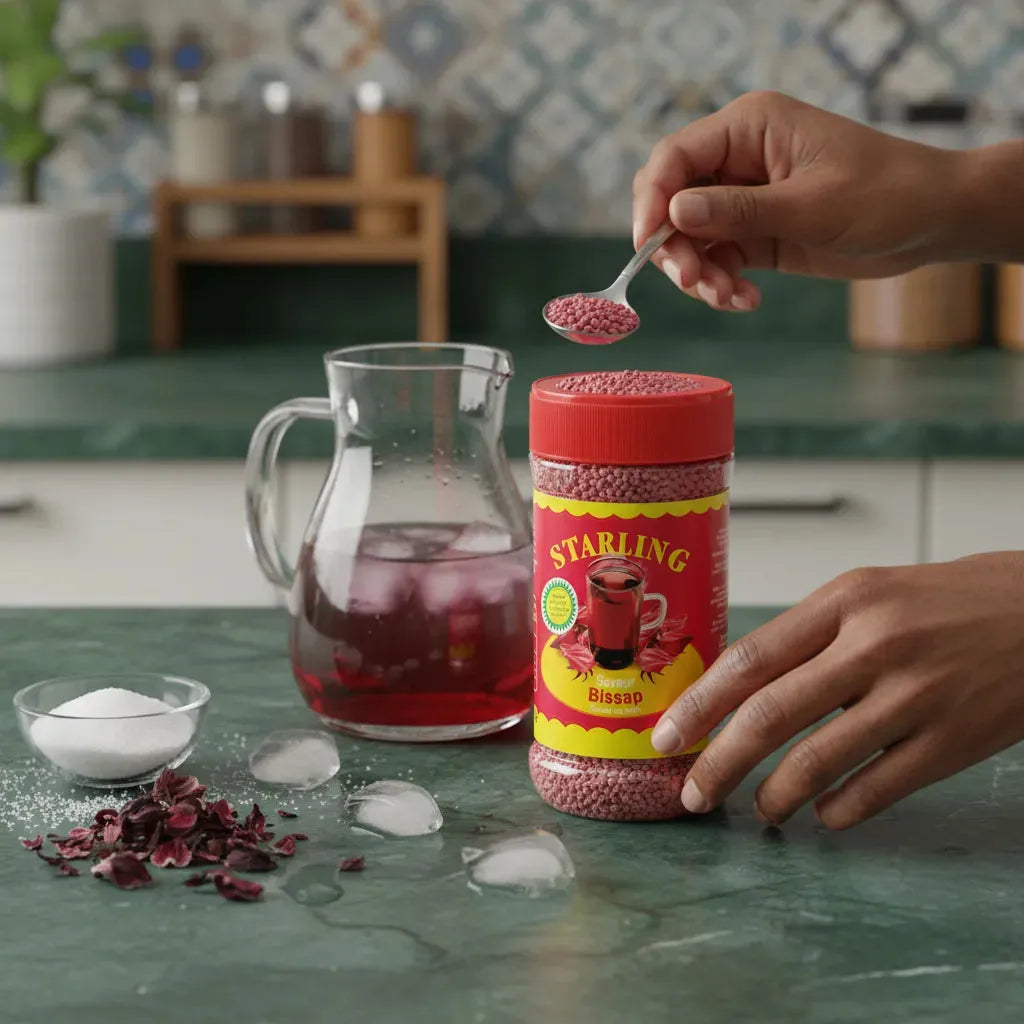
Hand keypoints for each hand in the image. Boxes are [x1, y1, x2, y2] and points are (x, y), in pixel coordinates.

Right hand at [632, 90, 964, 311]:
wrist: (932, 221)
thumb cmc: (886, 194)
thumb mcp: (811, 205)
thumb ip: (740, 211)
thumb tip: (674, 211)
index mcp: (750, 128)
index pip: (675, 157)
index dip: (651, 200)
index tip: (647, 245)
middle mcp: (738, 159)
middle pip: (671, 201)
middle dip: (675, 247)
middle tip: (695, 283)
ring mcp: (745, 199)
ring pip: (690, 238)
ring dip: (700, 274)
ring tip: (729, 297)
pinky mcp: (756, 233)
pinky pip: (717, 260)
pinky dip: (721, 285)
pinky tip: (746, 300)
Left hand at [650, 552, 1023, 828]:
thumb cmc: (943, 602)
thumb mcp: (869, 593)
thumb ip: (809, 636)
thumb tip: (740, 689)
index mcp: (844, 602)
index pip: (751, 659)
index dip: (700, 705)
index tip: (666, 735)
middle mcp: (874, 646)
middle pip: (771, 715)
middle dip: (718, 762)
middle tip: (692, 793)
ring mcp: (916, 696)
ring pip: (819, 760)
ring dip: (776, 796)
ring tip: (759, 810)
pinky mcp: (954, 741)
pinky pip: (879, 787)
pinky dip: (840, 809)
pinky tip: (823, 814)